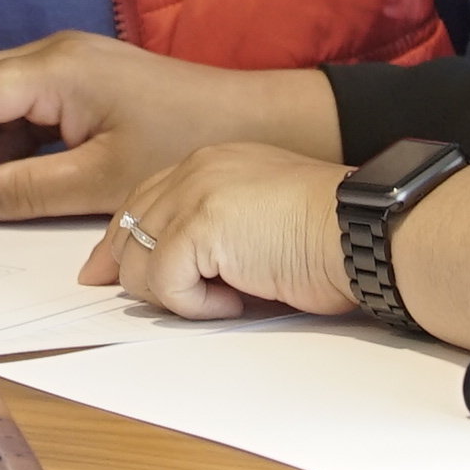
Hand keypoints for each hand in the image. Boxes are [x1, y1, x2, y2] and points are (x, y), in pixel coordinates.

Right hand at [0, 31, 337, 223]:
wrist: (255, 121)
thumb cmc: (186, 142)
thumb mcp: (103, 180)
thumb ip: (29, 190)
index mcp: (56, 69)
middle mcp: (55, 55)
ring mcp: (70, 66)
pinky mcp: (84, 82)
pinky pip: (26, 107)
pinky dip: (7, 142)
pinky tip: (6, 180)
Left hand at [87, 142, 354, 322]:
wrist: (363, 231)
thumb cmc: (333, 235)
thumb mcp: (262, 223)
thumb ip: (217, 232)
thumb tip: (179, 271)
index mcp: (212, 163)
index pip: (145, 199)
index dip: (123, 239)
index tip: (106, 271)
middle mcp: (196, 170)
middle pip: (130, 227)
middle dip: (127, 271)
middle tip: (143, 301)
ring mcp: (194, 194)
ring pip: (138, 262)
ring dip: (177, 295)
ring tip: (229, 296)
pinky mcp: (198, 227)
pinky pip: (165, 284)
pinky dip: (197, 306)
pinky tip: (237, 300)